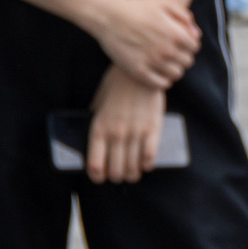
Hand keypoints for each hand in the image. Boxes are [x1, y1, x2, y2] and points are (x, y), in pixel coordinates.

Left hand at [86, 65, 165, 183]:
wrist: (138, 71)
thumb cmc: (116, 86)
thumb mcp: (98, 103)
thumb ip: (98, 122)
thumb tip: (98, 140)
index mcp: (99, 128)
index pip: (95, 165)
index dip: (97, 177)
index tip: (101, 177)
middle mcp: (116, 133)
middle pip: (115, 170)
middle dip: (117, 177)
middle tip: (120, 175)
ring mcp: (135, 131)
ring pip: (132, 167)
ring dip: (132, 175)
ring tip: (133, 173)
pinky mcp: (153, 127)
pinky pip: (150, 155)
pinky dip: (147, 164)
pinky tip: (146, 164)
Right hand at [98, 0, 199, 90]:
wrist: (109, 17)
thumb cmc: (137, 8)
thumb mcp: (164, 3)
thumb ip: (184, 16)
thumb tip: (196, 34)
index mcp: (175, 33)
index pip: (194, 47)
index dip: (189, 45)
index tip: (181, 44)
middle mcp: (167, 49)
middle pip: (187, 61)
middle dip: (182, 57)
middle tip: (173, 54)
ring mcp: (153, 61)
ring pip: (176, 74)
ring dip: (174, 70)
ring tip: (166, 64)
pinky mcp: (138, 71)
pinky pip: (160, 84)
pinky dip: (163, 81)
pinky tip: (158, 74)